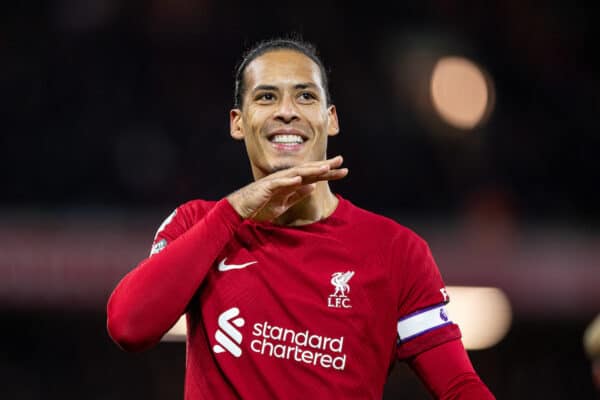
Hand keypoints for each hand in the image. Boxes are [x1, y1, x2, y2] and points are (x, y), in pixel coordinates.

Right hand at [226, 156, 347, 221]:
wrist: (242, 208)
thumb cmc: (262, 204)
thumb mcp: (285, 202)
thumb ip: (298, 194)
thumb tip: (312, 186)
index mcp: (291, 182)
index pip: (313, 175)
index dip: (328, 172)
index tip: (343, 170)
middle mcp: (286, 178)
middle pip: (308, 170)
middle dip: (324, 166)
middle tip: (341, 161)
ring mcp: (276, 181)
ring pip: (297, 173)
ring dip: (311, 170)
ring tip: (325, 167)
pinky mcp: (266, 187)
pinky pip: (279, 183)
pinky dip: (289, 181)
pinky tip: (300, 179)